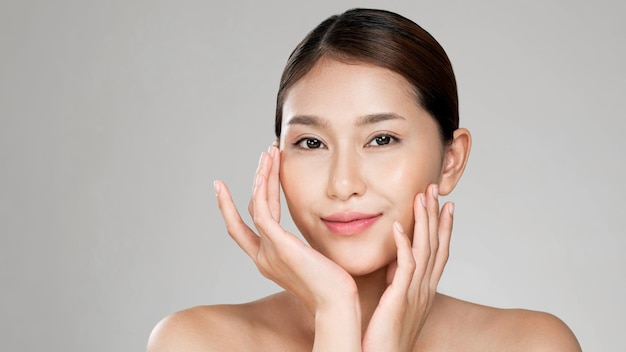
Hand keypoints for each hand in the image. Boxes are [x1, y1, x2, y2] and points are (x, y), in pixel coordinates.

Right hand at [213, 146, 357, 312]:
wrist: (336, 304)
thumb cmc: (332, 287)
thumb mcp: (313, 261)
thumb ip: (304, 246)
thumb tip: (315, 231)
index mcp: (268, 259)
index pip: (243, 227)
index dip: (230, 207)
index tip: (222, 185)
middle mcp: (263, 255)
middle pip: (250, 210)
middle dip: (257, 179)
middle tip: (265, 155)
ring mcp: (268, 251)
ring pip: (256, 205)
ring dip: (262, 176)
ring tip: (269, 152)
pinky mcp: (279, 246)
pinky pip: (262, 212)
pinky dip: (261, 190)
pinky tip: (266, 171)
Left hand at [362, 184, 452, 351]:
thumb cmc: (386, 339)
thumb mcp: (397, 307)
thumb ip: (399, 285)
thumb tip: (394, 267)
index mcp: (426, 291)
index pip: (439, 252)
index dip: (444, 227)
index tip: (447, 205)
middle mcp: (425, 290)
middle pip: (437, 245)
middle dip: (436, 215)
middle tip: (436, 189)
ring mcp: (415, 294)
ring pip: (425, 250)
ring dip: (423, 222)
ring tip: (420, 197)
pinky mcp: (399, 300)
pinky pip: (405, 267)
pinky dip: (403, 245)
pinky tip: (398, 226)